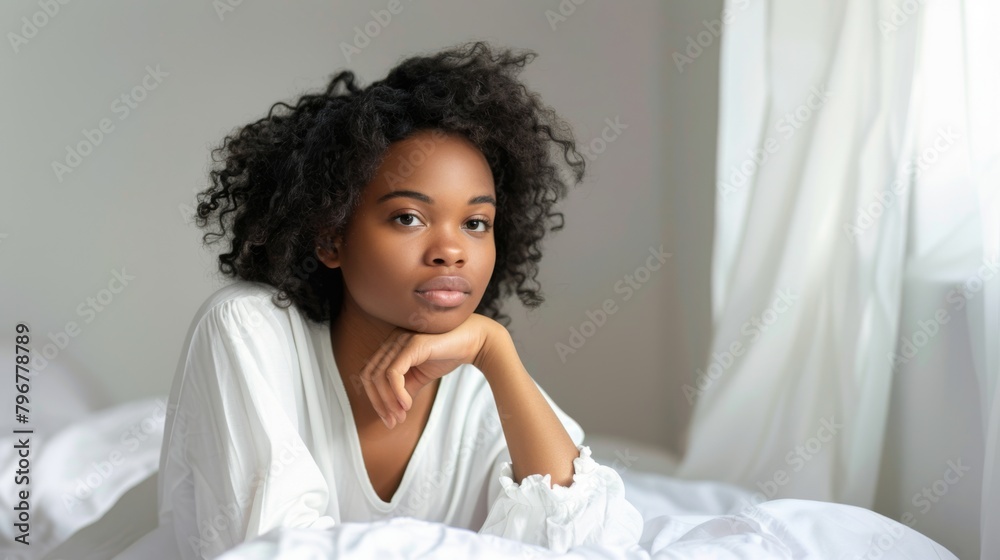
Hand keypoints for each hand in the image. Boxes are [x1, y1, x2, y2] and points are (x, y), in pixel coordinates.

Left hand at [360, 313, 500, 428]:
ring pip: (379, 376)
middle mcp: (391, 341)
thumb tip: (392, 411)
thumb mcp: (420, 376)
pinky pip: (393, 372)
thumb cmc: (447, 355)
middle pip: (369, 376)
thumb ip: (405, 389)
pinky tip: (407, 404)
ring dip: (388, 401)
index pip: (370, 375)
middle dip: (378, 403)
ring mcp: (400, 340)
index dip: (375, 399)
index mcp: (390, 347)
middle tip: (392, 422)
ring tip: (402, 415)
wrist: (474, 341)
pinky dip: (397, 392)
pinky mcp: (412, 344)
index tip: (390, 419)